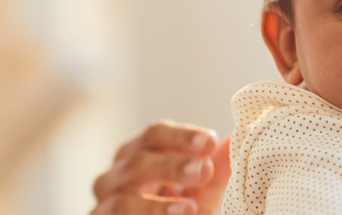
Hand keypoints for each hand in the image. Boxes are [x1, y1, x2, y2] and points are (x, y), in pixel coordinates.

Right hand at [91, 120, 230, 214]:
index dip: (181, 136)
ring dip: (156, 205)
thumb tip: (236, 139)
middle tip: (204, 171)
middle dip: (172, 165)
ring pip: (121, 199)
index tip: (209, 142)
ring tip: (189, 208)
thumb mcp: (202, 190)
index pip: (155, 134)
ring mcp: (104, 203)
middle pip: (137, 160)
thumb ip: (217, 168)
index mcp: (142, 152)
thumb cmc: (180, 209)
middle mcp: (118, 174)